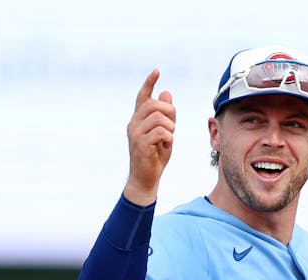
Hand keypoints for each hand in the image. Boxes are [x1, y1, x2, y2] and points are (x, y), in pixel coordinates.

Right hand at [123, 69, 175, 205]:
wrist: (145, 178)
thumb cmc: (154, 156)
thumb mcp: (163, 132)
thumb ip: (165, 115)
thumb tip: (166, 93)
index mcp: (138, 120)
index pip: (142, 97)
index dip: (149, 83)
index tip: (156, 71)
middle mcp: (134, 124)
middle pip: (154, 104)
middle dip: (169, 111)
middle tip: (173, 125)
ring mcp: (135, 133)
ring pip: (159, 117)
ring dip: (170, 127)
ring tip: (169, 137)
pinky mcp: (140, 144)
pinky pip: (161, 131)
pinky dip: (168, 138)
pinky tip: (165, 145)